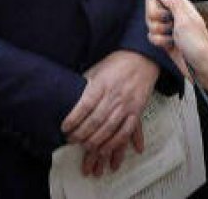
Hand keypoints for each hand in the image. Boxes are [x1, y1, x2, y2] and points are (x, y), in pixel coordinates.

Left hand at [61, 50, 157, 175]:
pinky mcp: (136, 112)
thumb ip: (84, 86)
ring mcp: (126, 105)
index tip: (65, 128)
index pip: (84, 105)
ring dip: (96, 141)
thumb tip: (68, 98)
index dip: (73, 119)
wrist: (142, 59)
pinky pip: (126, 131)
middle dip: (82, 134)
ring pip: (110, 128)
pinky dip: (116, 143)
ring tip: (86, 147)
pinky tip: (106, 149)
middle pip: (96, 120)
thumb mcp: (96, 70)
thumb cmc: (115, 64)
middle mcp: (114, 96)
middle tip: (72, 141)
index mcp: (101, 84)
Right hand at [138, 0, 207, 74]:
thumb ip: (173, 3)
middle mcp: (173, 13)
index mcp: (180, 4)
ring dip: (159, 31)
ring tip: (172, 36)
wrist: (202, 67)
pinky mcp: (164, 39)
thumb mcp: (186, 19)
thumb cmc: (199, 44)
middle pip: (151, 4)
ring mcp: (168, 26)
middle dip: (154, 14)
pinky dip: (159, 41)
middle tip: (167, 21)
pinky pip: (151, 36)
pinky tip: (170, 45)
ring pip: (149, 22)